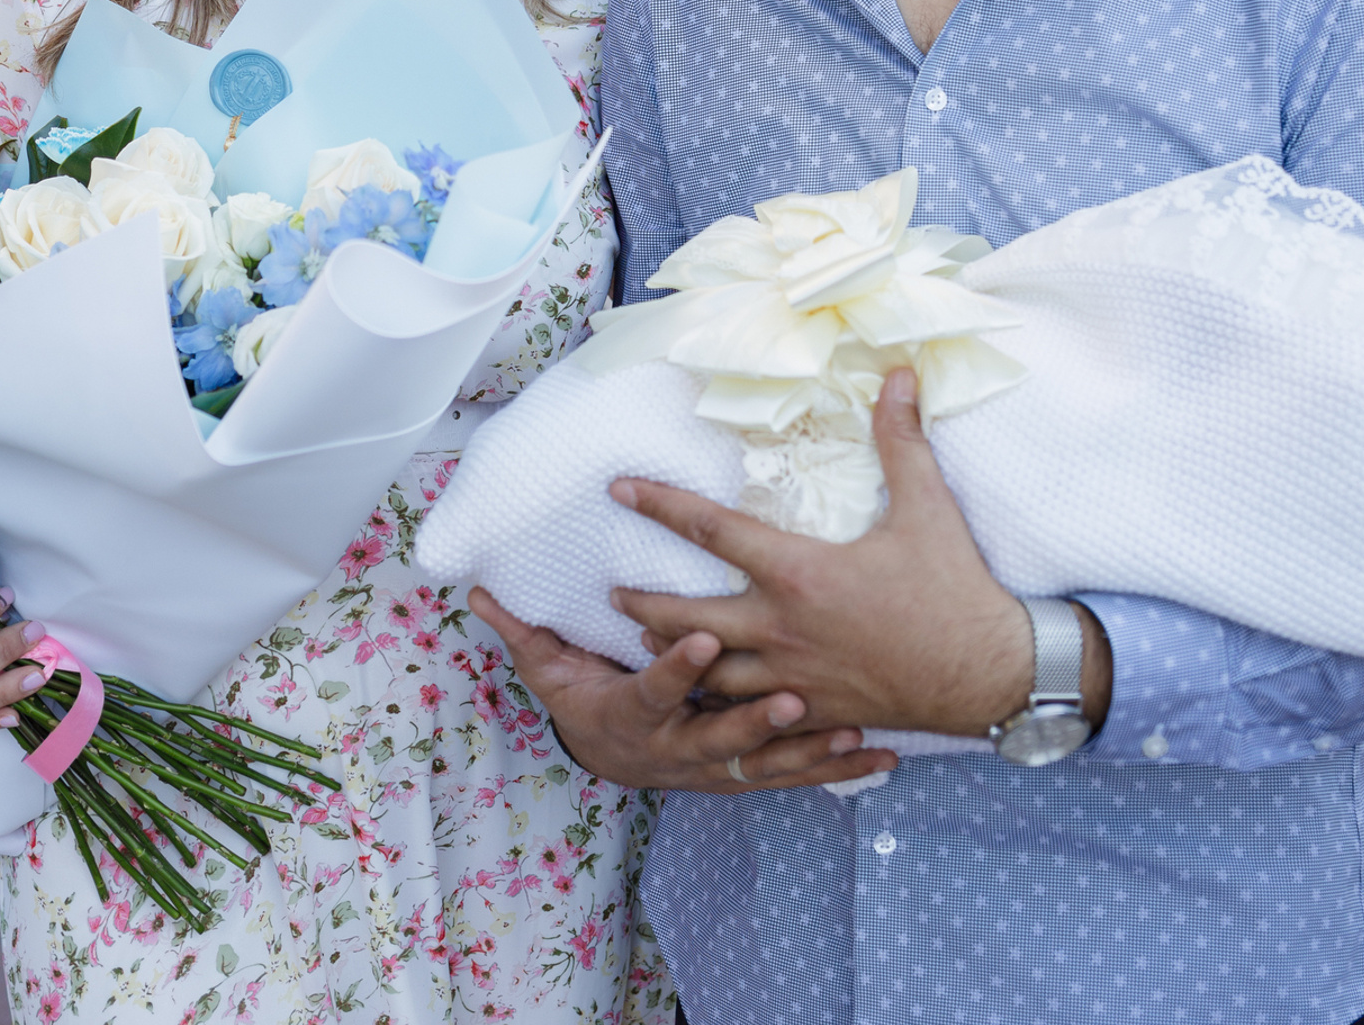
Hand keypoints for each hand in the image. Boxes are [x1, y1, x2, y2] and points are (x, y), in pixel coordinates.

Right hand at [468, 586, 897, 793]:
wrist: (616, 762)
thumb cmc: (592, 702)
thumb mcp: (552, 672)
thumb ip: (525, 631)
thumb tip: (479, 589)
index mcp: (638, 712)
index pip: (656, 687)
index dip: (674, 665)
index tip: (699, 636)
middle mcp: (681, 745)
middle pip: (719, 736)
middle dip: (755, 720)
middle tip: (792, 696)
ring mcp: (720, 763)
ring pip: (768, 762)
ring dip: (808, 750)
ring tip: (849, 731)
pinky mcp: (752, 771)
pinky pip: (802, 775)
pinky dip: (842, 769)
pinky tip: (883, 759)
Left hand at [612, 368, 1110, 737]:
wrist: (987, 676)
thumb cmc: (954, 590)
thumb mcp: (928, 507)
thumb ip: (901, 439)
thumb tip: (898, 376)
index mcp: (799, 572)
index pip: (712, 531)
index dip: (659, 505)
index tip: (619, 490)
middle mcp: (782, 628)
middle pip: (687, 618)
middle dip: (642, 605)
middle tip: (609, 594)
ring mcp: (792, 678)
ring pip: (707, 674)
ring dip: (671, 658)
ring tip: (644, 645)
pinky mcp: (811, 712)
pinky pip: (747, 716)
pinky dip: (717, 707)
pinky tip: (701, 701)